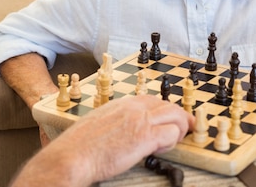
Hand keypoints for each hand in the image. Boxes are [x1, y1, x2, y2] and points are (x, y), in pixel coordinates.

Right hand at [12, 95, 192, 186]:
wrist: (72, 156)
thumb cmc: (79, 147)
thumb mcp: (98, 125)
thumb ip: (114, 123)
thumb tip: (123, 131)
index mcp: (120, 104)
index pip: (151, 100)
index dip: (164, 110)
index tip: (170, 120)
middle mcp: (131, 107)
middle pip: (167, 104)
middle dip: (179, 117)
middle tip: (183, 130)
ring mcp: (139, 120)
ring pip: (175, 115)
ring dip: (179, 128)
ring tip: (174, 141)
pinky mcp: (144, 136)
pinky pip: (171, 133)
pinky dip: (172, 141)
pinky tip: (162, 149)